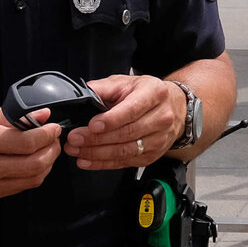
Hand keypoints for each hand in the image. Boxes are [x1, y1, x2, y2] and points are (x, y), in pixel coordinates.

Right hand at [0, 102, 60, 201]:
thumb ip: (12, 116)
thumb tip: (41, 117)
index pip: (30, 142)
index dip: (49, 134)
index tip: (54, 127)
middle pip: (36, 164)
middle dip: (52, 150)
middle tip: (54, 140)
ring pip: (31, 180)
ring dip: (46, 165)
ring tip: (45, 152)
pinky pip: (18, 188)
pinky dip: (30, 176)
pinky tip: (30, 163)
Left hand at [66, 76, 184, 171]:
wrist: (172, 107)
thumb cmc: (144, 93)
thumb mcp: (125, 82)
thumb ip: (103, 88)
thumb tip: (81, 95)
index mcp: (154, 94)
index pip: (132, 109)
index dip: (111, 119)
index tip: (92, 125)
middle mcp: (161, 117)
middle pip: (127, 132)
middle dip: (97, 138)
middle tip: (75, 138)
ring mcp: (159, 138)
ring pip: (125, 150)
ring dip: (96, 153)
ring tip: (76, 150)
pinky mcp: (152, 155)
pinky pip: (125, 162)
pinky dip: (103, 163)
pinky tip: (87, 160)